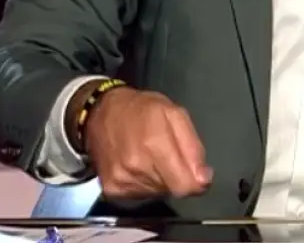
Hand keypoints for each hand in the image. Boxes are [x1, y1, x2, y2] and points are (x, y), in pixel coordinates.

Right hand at [83, 86, 211, 198]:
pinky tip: (138, 166)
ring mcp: (121, 179)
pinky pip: (140, 195)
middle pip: (173, 190)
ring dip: (160, 179)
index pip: (184, 185)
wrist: (100, 113)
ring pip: (157, 193)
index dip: (196, 182)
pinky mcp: (111, 188)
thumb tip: (203, 178)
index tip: (198, 174)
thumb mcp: (174, 113)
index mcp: (154, 143)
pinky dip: (144, 183)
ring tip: (150, 157)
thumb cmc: (140, 109)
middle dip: (177, 176)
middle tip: (167, 154)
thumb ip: (193, 147)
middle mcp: (136, 165)